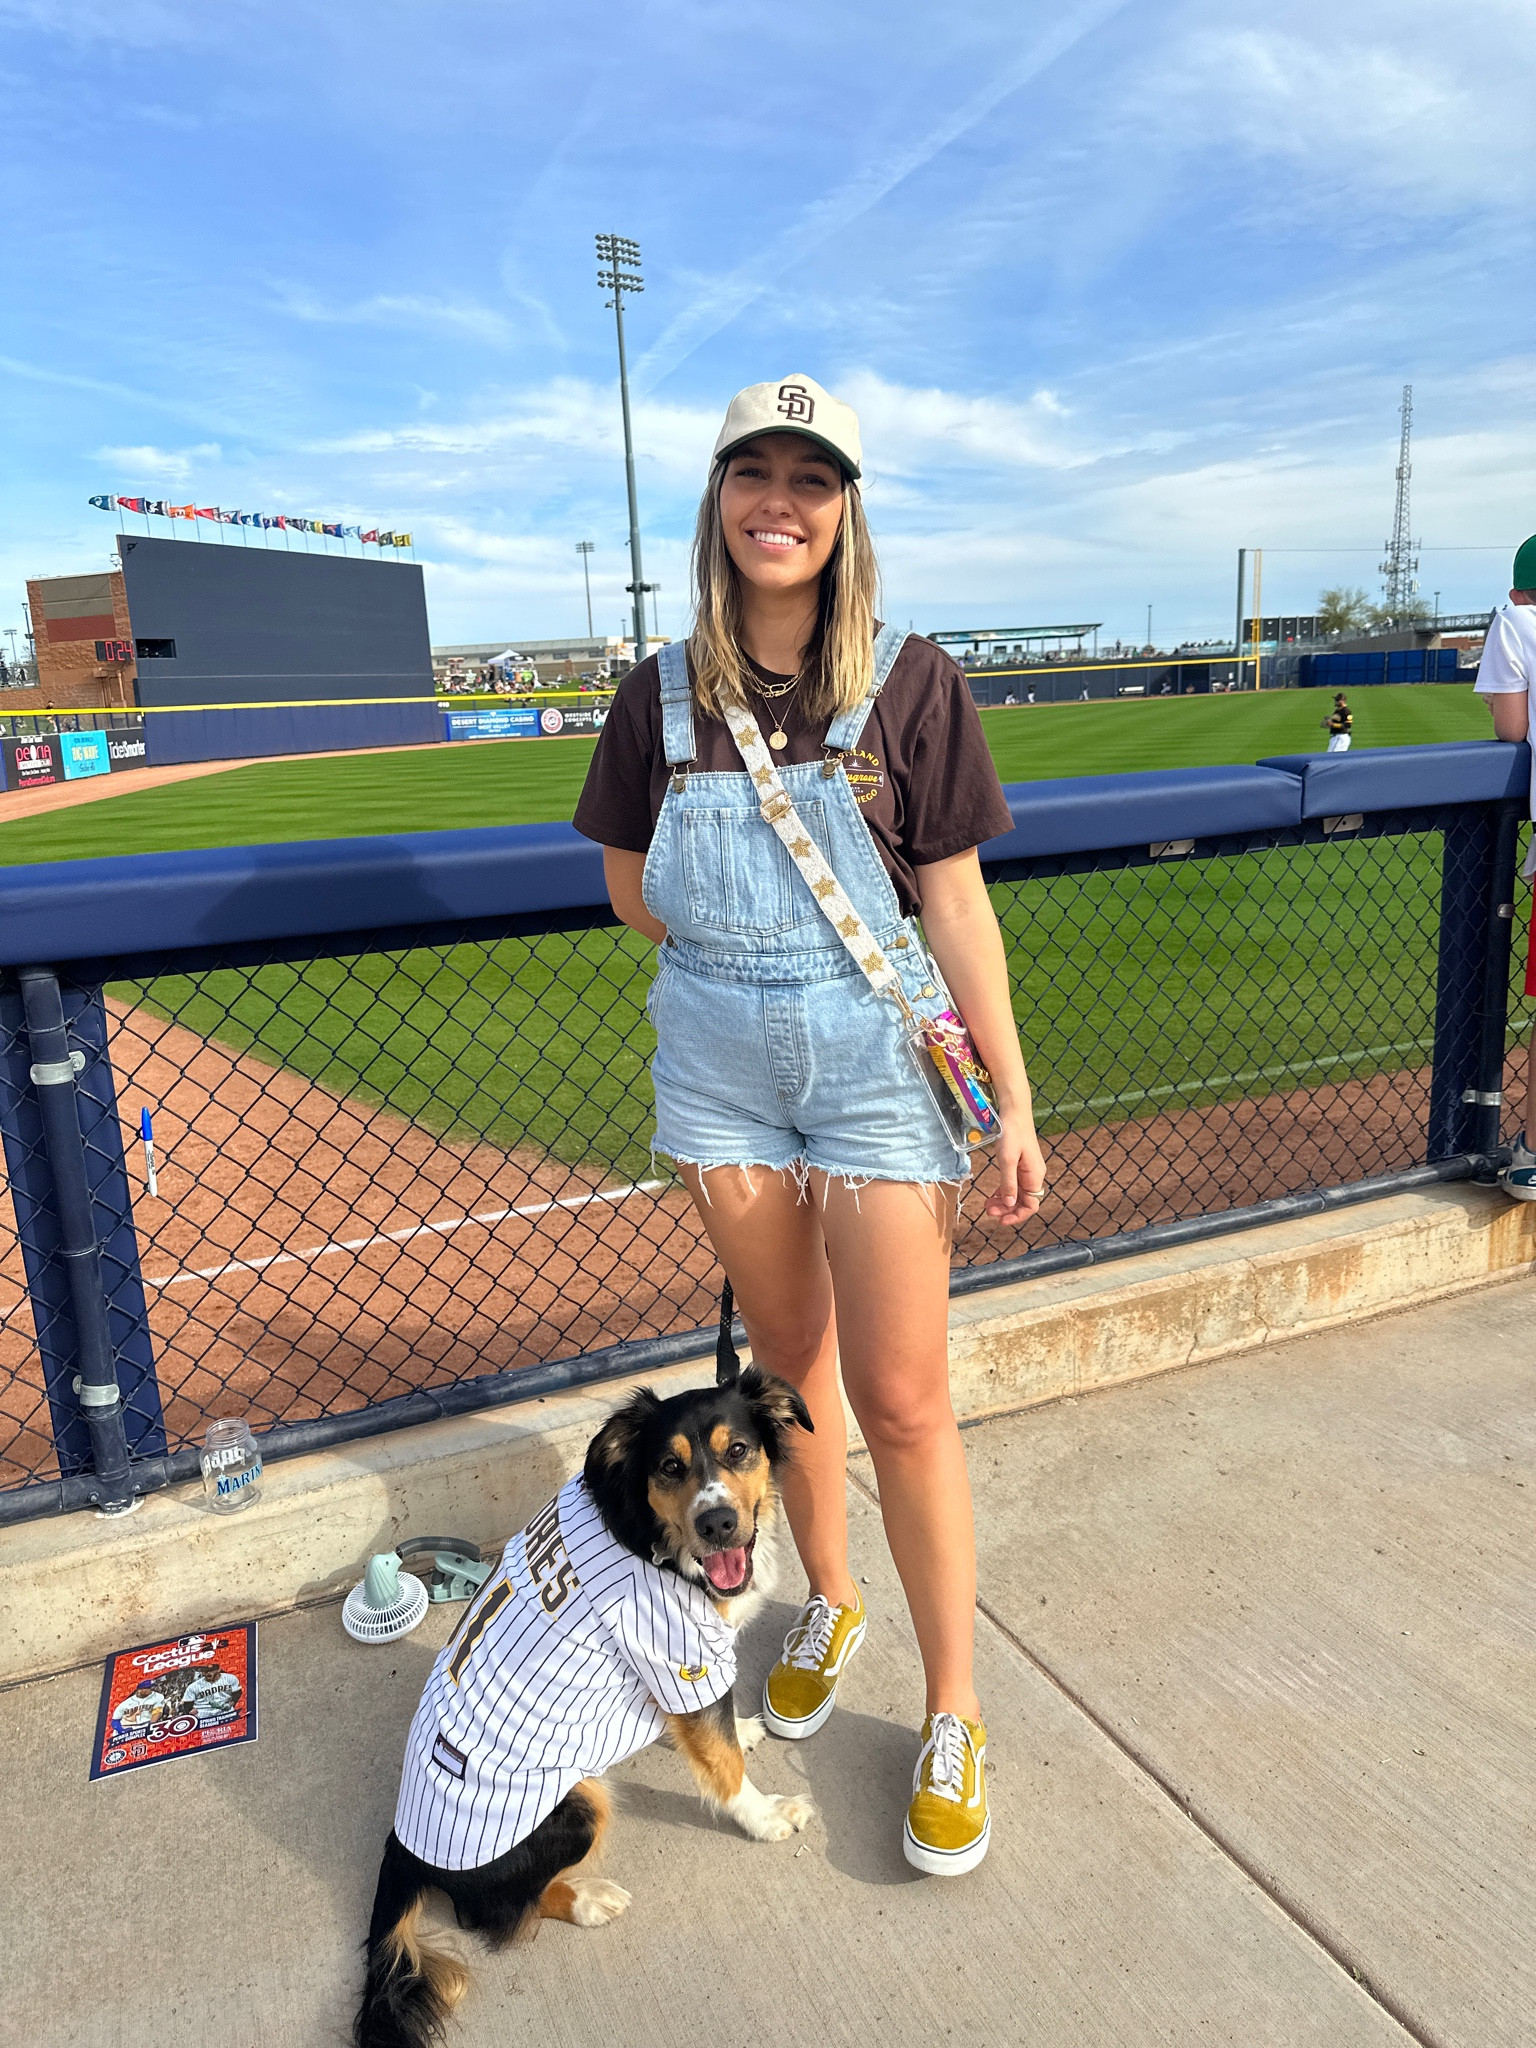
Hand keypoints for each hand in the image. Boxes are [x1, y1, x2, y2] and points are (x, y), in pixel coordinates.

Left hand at [985, 1109, 1046, 1225]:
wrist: (1015, 1112)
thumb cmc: (1012, 1133)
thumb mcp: (1007, 1160)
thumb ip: (1008, 1183)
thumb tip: (1009, 1204)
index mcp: (1035, 1176)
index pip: (1031, 1206)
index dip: (1016, 1216)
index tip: (1000, 1221)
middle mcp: (1034, 1175)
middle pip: (1023, 1202)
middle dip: (1006, 1209)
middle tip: (987, 1210)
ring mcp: (1028, 1170)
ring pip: (1017, 1194)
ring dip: (1004, 1202)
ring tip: (987, 1204)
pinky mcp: (1021, 1164)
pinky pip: (1014, 1184)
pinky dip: (1004, 1191)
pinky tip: (993, 1195)